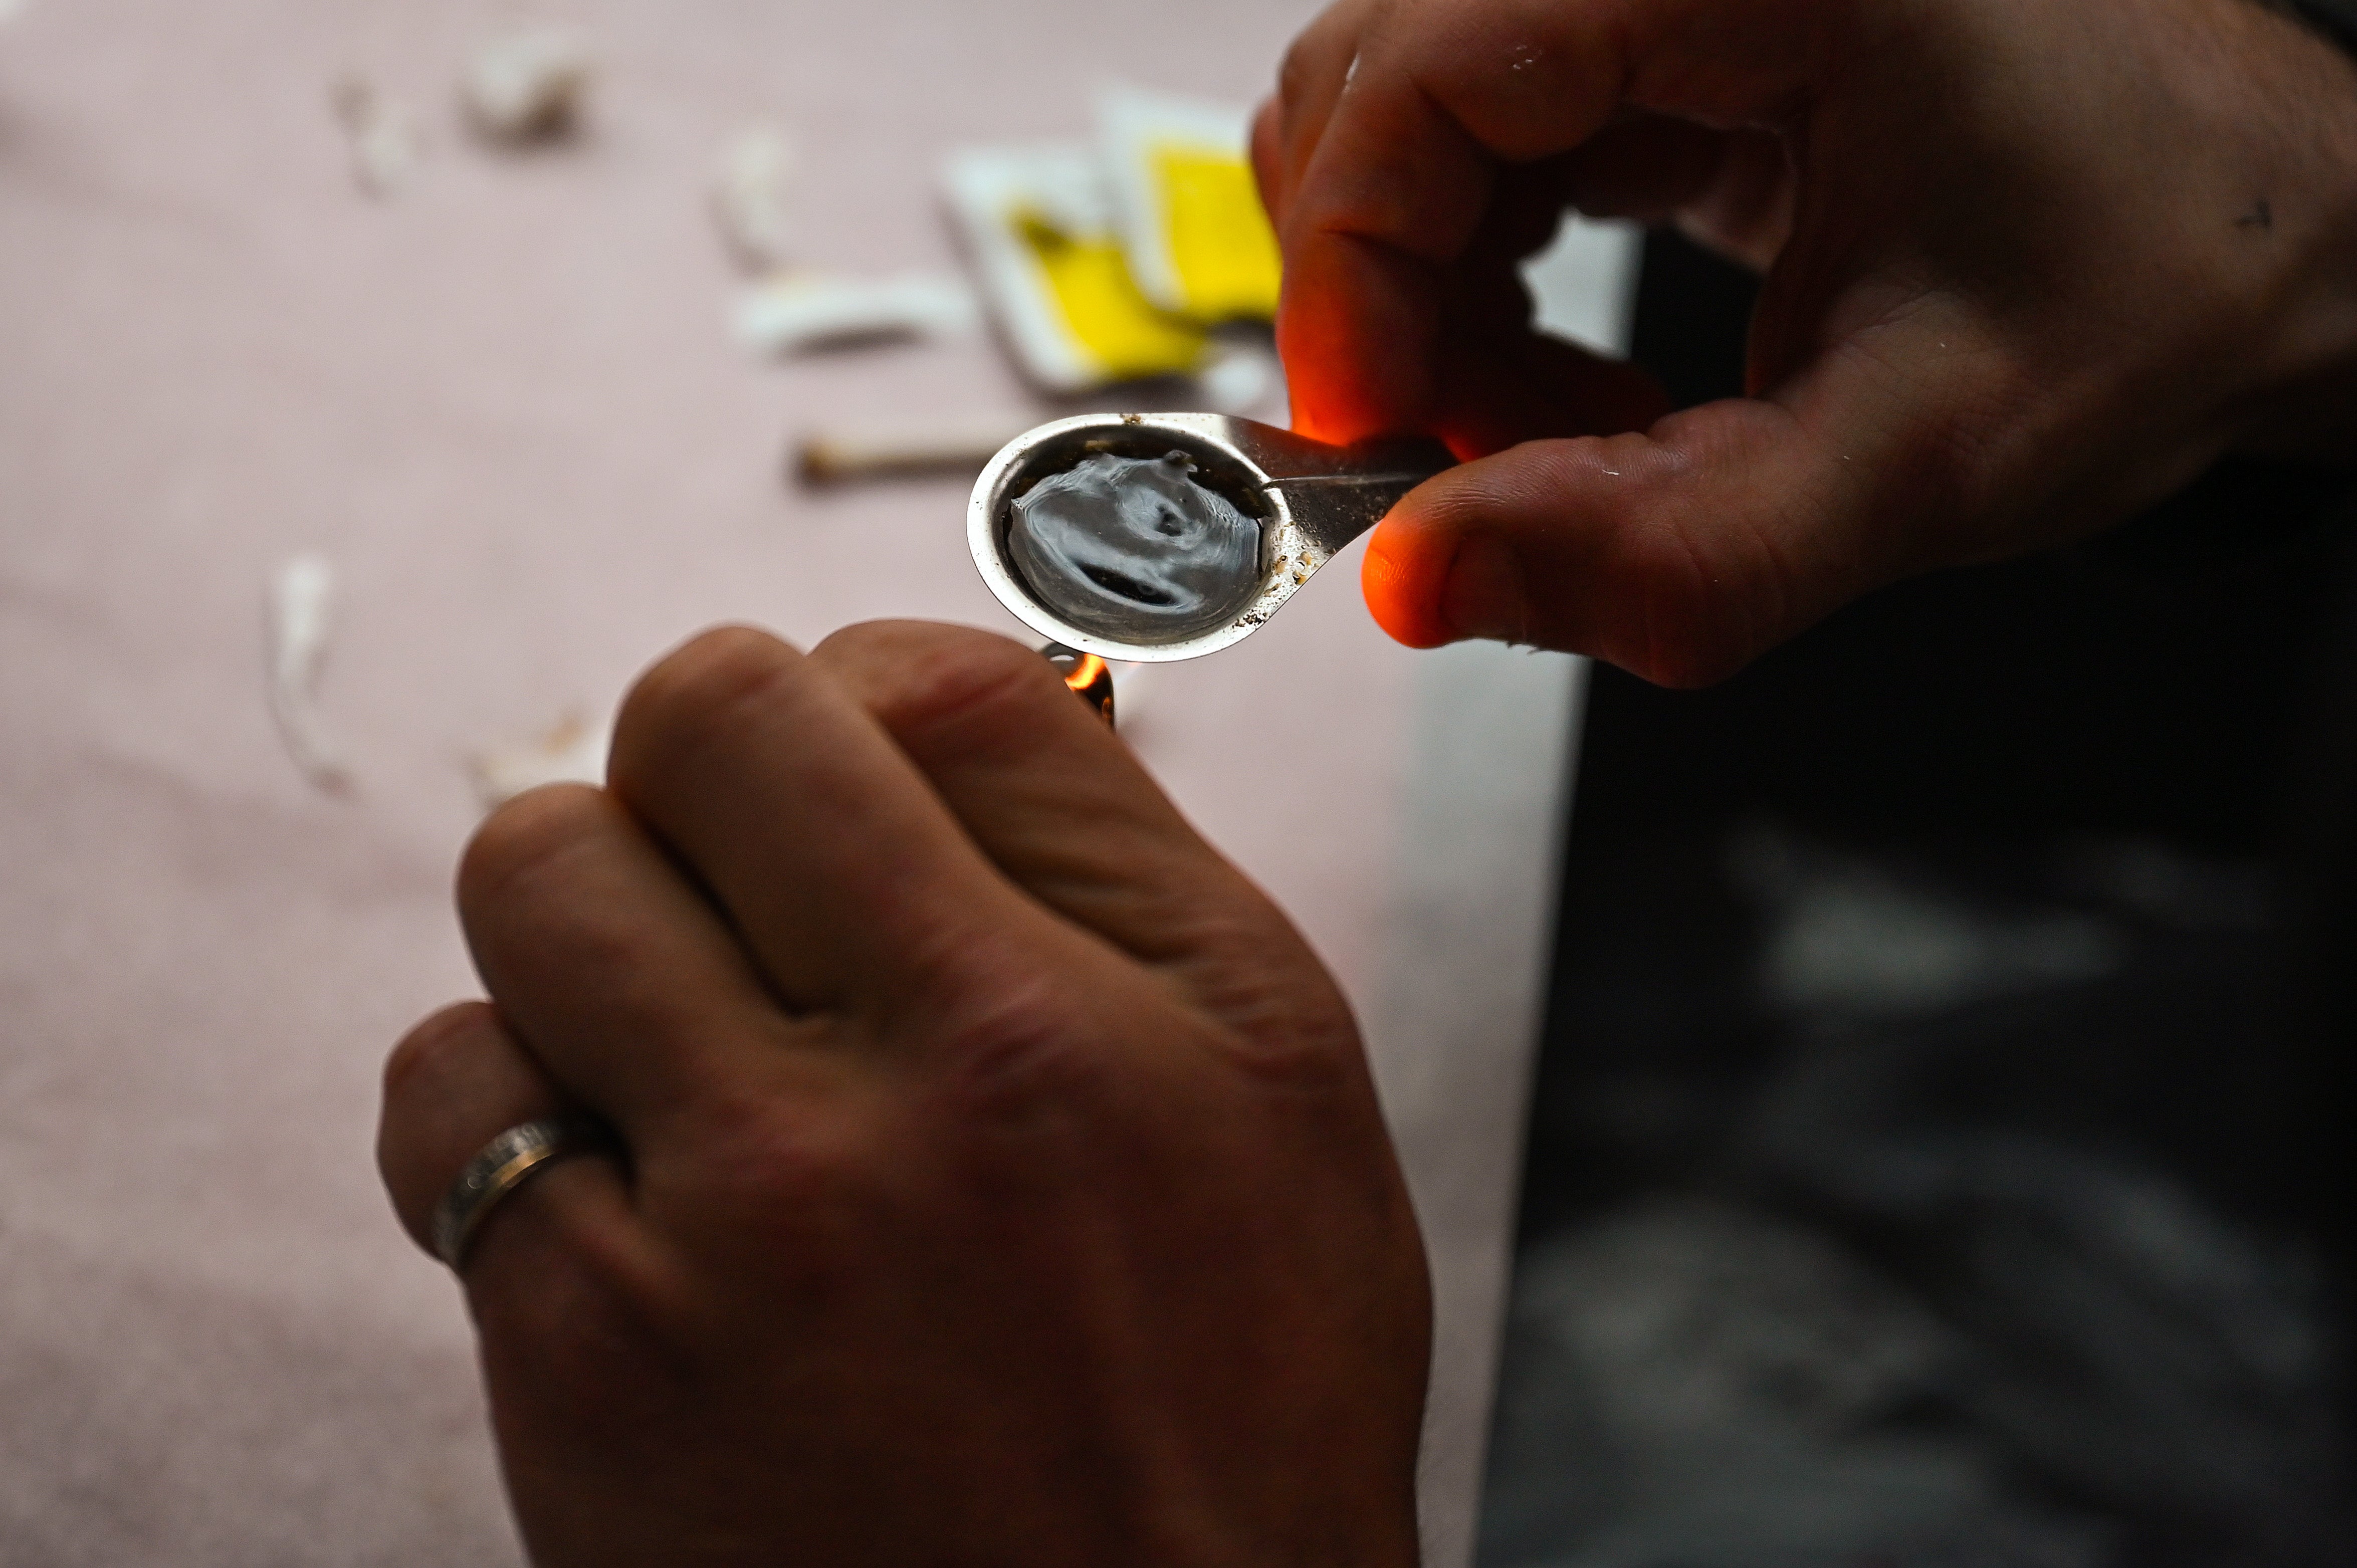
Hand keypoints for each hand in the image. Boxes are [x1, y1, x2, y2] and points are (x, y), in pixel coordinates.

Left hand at [376, 624, 1429, 1567]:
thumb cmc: (1235, 1382)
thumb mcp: (1274, 1070)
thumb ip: (1103, 843)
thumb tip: (915, 683)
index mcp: (1086, 1015)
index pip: (894, 682)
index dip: (850, 694)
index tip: (851, 774)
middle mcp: (902, 1102)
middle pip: (682, 735)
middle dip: (709, 778)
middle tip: (756, 883)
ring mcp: (722, 1233)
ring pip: (536, 886)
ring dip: (604, 932)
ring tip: (697, 1045)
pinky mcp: (584, 1359)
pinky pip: (451, 1094)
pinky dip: (521, 1102)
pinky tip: (634, 1181)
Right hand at [1257, 0, 2356, 683]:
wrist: (2256, 243)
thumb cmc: (2144, 292)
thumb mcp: (1918, 457)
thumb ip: (1667, 549)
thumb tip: (1413, 579)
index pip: (1416, 76)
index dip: (1351, 275)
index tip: (1368, 449)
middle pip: (1375, 91)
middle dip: (1387, 310)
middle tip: (1482, 465)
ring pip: (1401, 132)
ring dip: (1429, 316)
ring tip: (1568, 437)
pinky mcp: (1654, 46)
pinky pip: (1475, 159)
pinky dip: (1477, 297)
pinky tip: (1585, 391)